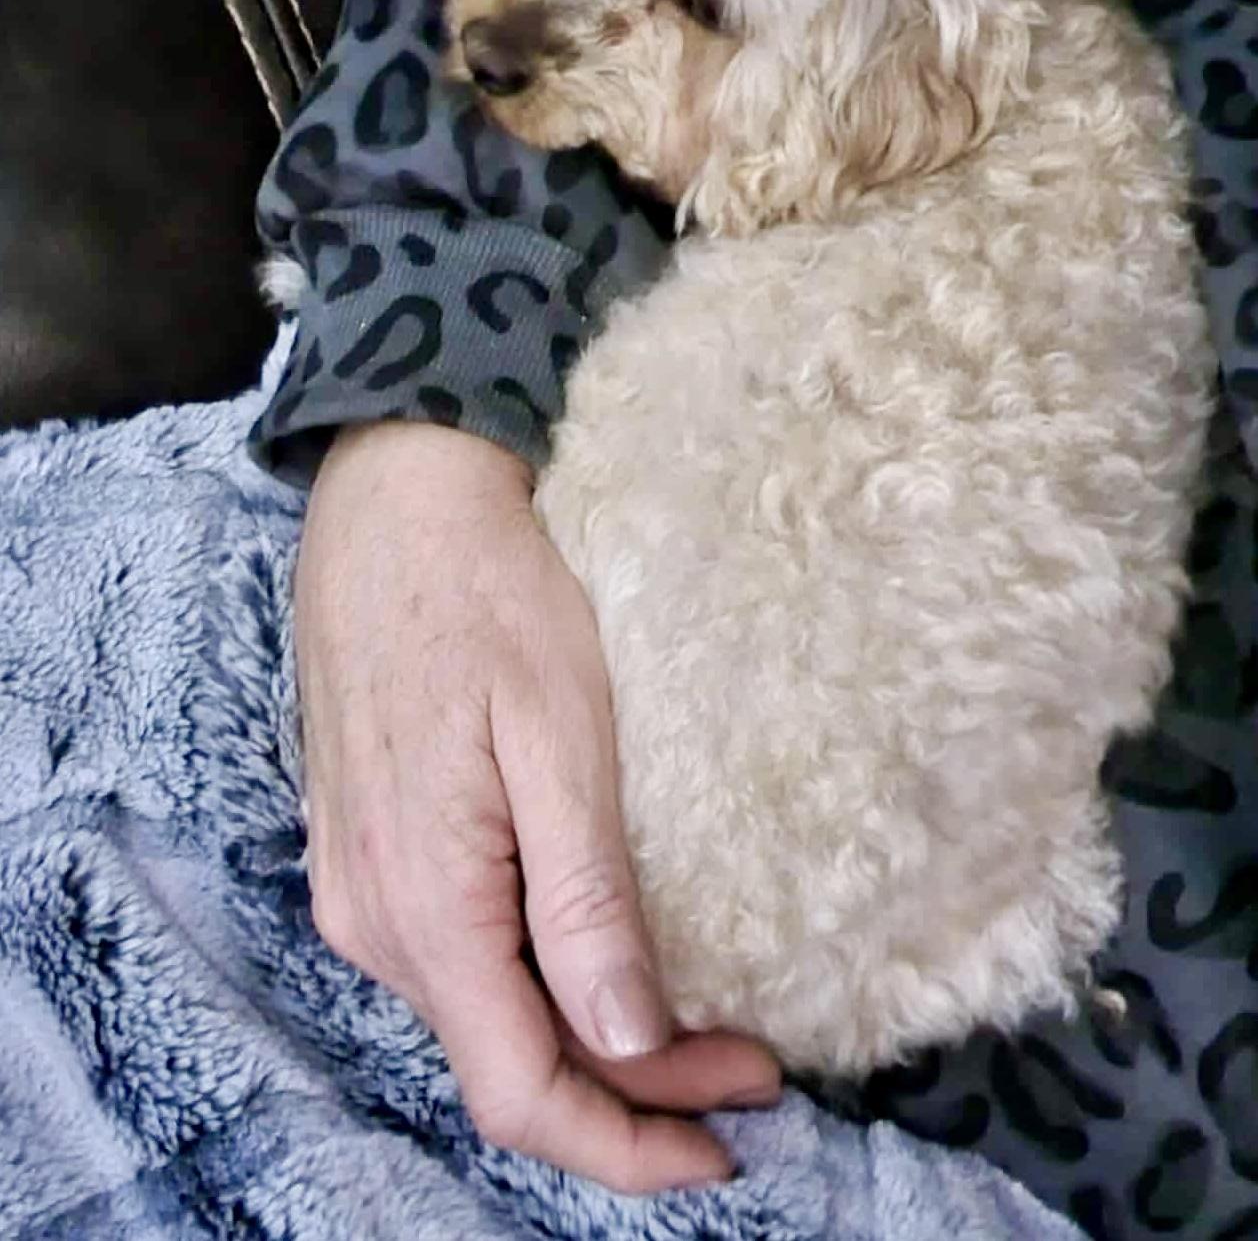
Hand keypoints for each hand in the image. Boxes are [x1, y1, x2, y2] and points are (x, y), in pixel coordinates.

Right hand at [295, 420, 780, 1192]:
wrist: (395, 493)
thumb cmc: (487, 594)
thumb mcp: (558, 737)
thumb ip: (584, 899)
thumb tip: (628, 1043)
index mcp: (424, 903)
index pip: (523, 1090)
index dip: (628, 1144)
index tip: (732, 1146)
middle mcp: (374, 919)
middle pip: (507, 1061)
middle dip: (631, 1090)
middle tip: (751, 1068)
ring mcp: (361, 884)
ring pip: (483, 1013)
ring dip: (588, 1037)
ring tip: (697, 1024)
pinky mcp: (368, 846)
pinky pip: (457, 957)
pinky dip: (538, 984)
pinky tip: (600, 958)